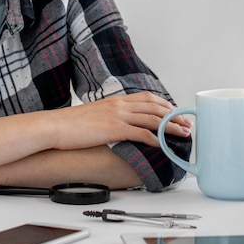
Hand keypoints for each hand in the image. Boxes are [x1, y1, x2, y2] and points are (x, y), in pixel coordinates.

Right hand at [49, 91, 190, 149]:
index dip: (165, 105)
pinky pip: (139, 133)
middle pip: (154, 107)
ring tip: (184, 135)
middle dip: (174, 115)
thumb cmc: (71, 124)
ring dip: (171, 127)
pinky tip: (162, 145)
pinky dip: (154, 139)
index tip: (176, 113)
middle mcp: (119, 104)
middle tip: (187, 124)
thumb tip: (120, 124)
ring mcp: (116, 116)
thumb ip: (110, 115)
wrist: (55, 126)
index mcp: (115, 100)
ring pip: (152, 119)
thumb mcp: (94, 114)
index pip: (147, 98)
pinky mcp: (113, 129)